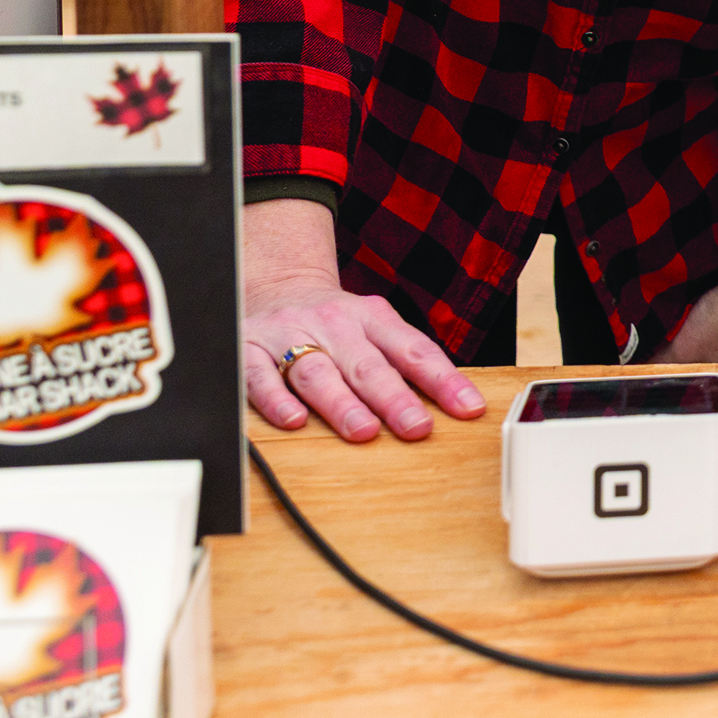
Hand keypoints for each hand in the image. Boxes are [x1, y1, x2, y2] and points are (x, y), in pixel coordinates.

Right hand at [240, 198, 484, 441]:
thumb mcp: (375, 328)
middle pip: (367, 365)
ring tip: (364, 431)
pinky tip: (294, 420)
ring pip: (318, 373)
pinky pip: (260, 376)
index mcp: (372, 317)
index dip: (443, 380)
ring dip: (342, 404)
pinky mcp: (250, 349)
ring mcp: (291, 336)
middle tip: (417, 427)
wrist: (277, 287)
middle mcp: (334, 324)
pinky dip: (276, 400)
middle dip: (394, 398)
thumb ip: (405, 362)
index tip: (468, 408)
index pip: (414, 350)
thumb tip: (455, 404)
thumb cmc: (335, 323)